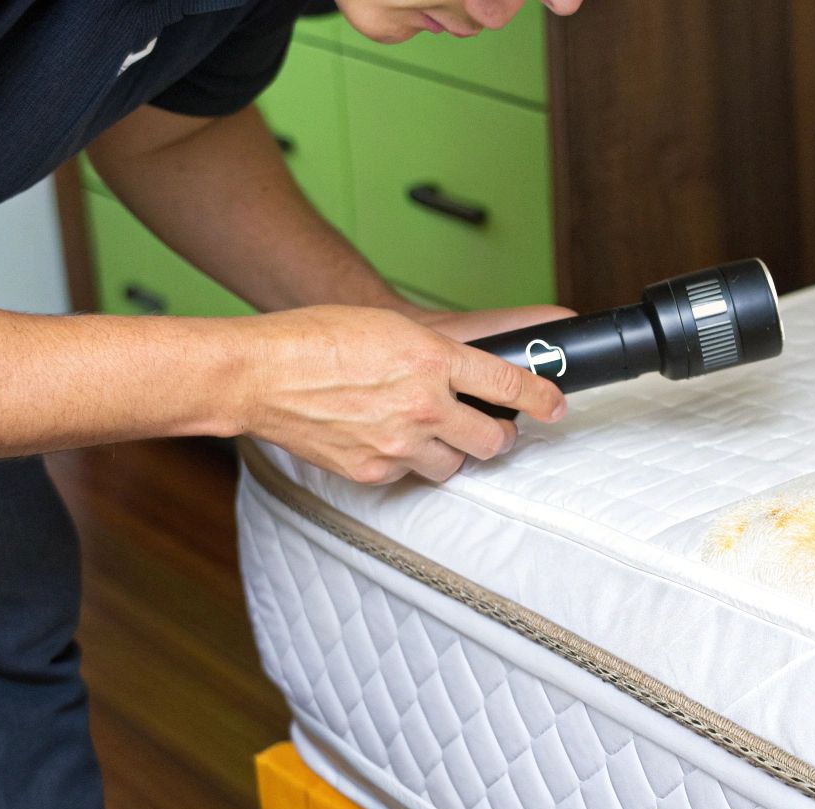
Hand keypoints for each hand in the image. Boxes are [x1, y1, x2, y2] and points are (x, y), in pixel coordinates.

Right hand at [240, 304, 566, 484]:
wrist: (259, 374)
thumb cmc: (317, 339)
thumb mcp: (392, 327)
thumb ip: (438, 352)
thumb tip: (473, 372)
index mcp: (433, 359)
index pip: (511, 386)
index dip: (543, 399)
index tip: (556, 406)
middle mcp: (424, 404)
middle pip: (493, 440)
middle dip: (499, 436)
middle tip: (494, 427)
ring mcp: (399, 443)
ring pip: (455, 464)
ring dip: (453, 451)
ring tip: (432, 433)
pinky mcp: (374, 470)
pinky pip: (410, 474)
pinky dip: (407, 461)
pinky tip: (388, 440)